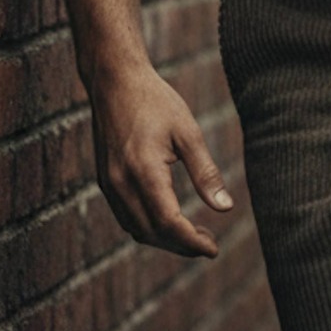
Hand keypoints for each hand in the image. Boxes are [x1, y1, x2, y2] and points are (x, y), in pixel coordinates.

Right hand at [88, 58, 234, 256]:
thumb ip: (206, 172)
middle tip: (209, 243)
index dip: (192, 242)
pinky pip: (125, 217)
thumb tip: (226, 208)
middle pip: (152, 233)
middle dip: (182, 245)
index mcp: (144, 171)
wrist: (114, 81)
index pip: (169, 223)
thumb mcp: (188, 132)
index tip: (214, 249)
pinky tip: (168, 219)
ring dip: (164, 239)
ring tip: (193, 234)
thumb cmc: (155, 101)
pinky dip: (147, 227)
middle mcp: (120, 184)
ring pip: (136, 229)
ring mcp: (108, 184)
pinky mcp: (104, 181)